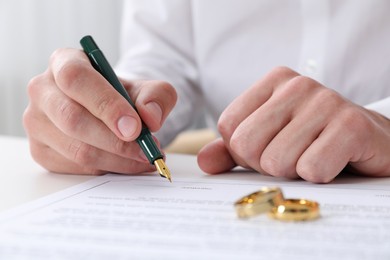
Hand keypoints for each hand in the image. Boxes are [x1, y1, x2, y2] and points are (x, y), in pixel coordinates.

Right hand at [23, 48, 176, 174]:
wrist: (109, 113)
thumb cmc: (123, 97)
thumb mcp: (147, 89)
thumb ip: (156, 96)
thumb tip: (150, 117)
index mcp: (64, 62)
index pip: (76, 79)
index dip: (106, 104)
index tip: (135, 127)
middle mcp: (42, 90)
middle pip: (72, 119)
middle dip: (115, 141)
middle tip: (145, 150)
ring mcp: (37, 122)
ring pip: (76, 150)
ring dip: (117, 160)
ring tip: (144, 158)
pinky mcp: (41, 150)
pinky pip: (75, 167)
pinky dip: (108, 169)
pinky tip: (126, 163)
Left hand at [198, 67, 389, 182]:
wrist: (371, 143)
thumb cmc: (313, 141)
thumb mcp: (269, 140)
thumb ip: (233, 150)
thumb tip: (204, 162)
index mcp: (274, 81)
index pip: (229, 126)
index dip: (244, 151)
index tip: (270, 148)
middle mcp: (298, 85)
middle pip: (246, 145)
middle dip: (265, 164)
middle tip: (293, 158)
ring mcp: (326, 101)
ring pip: (277, 162)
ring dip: (294, 172)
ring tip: (314, 157)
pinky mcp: (352, 125)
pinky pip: (311, 169)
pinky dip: (319, 177)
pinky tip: (334, 162)